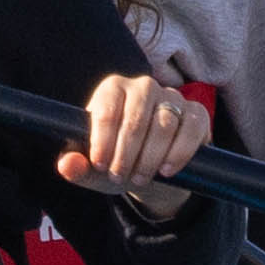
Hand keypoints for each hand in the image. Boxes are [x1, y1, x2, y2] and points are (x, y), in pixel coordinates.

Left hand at [71, 69, 211, 192]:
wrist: (151, 173)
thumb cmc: (115, 162)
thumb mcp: (92, 169)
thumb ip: (75, 166)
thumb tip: (67, 165)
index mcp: (112, 90)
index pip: (107, 110)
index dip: (102, 141)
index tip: (100, 165)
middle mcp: (143, 86)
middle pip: (136, 119)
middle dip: (126, 153)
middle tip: (119, 176)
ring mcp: (173, 97)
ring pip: (164, 124)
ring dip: (151, 157)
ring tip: (140, 177)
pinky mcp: (197, 113)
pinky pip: (192, 128)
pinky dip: (179, 152)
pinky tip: (167, 170)